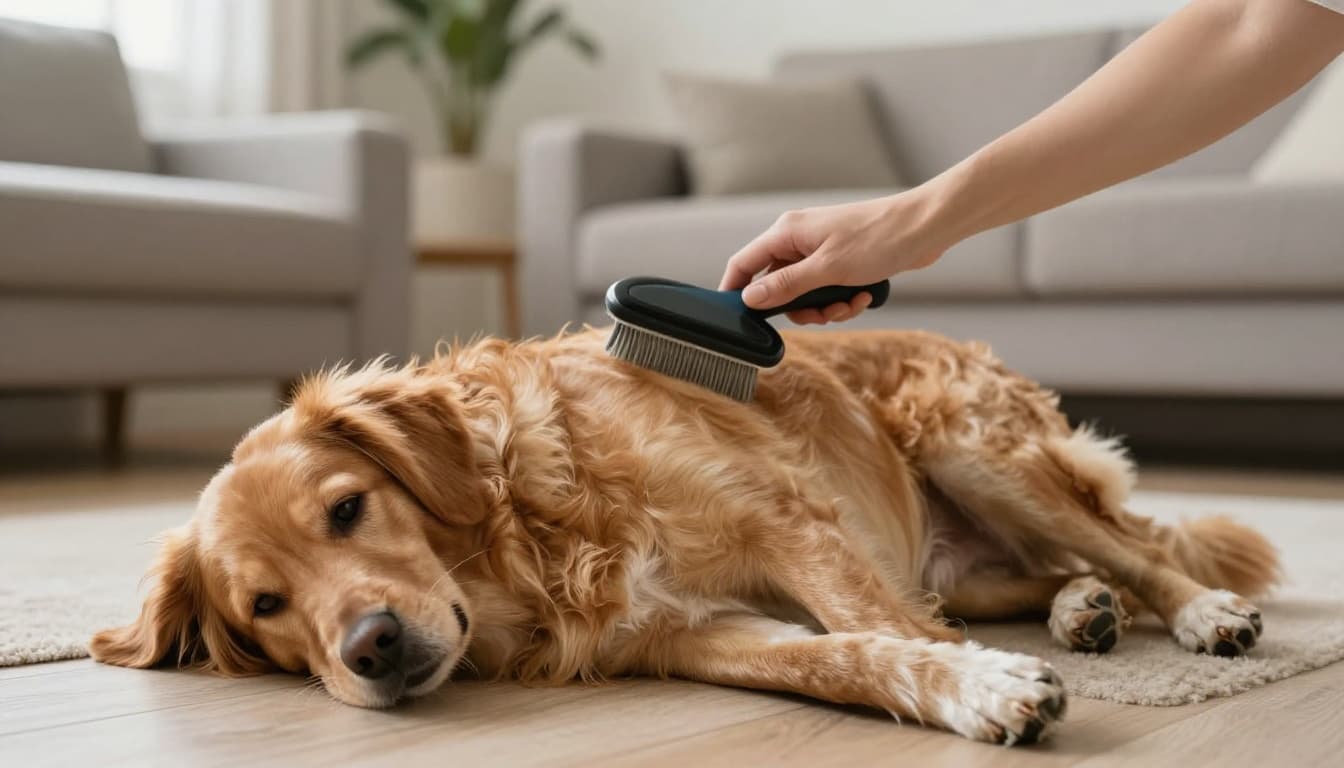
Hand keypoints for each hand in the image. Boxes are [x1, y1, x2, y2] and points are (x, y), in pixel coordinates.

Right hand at [719, 191, 948, 324]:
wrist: (925, 228)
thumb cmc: (878, 238)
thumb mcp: (827, 269)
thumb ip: (786, 286)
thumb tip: (750, 298)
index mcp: (787, 233)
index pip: (744, 263)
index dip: (735, 290)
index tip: (737, 318)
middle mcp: (799, 240)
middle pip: (777, 285)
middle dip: (799, 307)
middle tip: (821, 314)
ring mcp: (820, 251)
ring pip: (804, 294)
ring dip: (826, 308)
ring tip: (849, 303)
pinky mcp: (840, 261)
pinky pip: (827, 291)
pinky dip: (843, 300)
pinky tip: (864, 295)